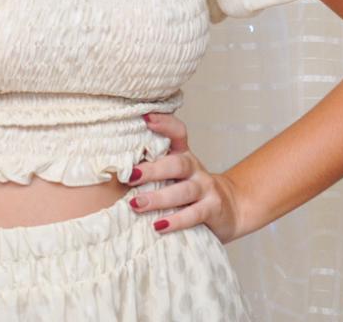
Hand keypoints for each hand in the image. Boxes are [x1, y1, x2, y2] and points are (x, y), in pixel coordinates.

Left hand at [131, 111, 248, 244]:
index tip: (145, 118)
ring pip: (183, 190)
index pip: (178, 133)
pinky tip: (159, 225)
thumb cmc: (190, 190)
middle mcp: (194, 168)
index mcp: (183, 155)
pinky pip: (194, 214)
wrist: (230, 208)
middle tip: (130, 176)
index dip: (164, 124)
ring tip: (136, 204)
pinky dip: (176, 220)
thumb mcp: (174, 174)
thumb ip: (152, 168)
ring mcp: (206, 188)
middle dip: (152, 170)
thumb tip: (112, 171)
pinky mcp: (213, 209)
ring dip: (159, 198)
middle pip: (176, 164)